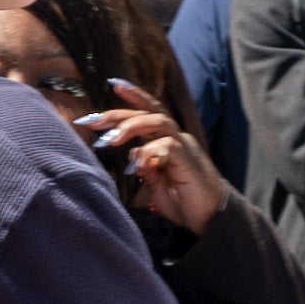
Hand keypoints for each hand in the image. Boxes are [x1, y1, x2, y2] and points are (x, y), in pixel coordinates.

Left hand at [79, 105, 222, 232]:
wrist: (211, 219)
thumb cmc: (185, 202)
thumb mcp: (157, 185)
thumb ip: (145, 168)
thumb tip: (131, 154)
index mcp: (168, 141)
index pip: (147, 112)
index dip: (131, 98)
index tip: (110, 85)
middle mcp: (177, 138)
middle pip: (149, 113)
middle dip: (118, 114)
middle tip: (93, 120)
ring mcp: (185, 146)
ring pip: (159, 121)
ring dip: (132, 126)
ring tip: (110, 139)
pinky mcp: (189, 159)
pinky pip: (168, 145)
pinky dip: (149, 151)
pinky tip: (135, 164)